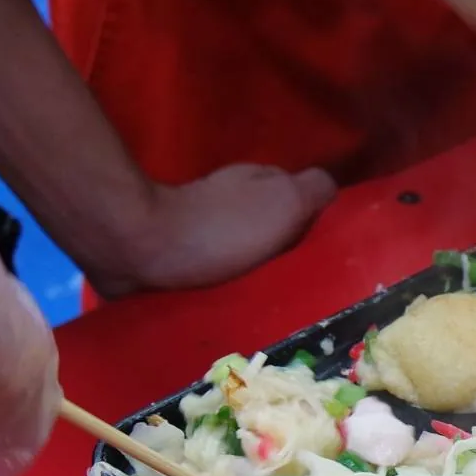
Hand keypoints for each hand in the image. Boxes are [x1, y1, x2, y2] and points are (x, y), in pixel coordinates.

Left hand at [83, 164, 337, 297]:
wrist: (142, 252)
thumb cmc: (221, 229)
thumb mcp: (284, 202)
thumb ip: (314, 191)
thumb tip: (333, 191)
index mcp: (260, 180)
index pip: (303, 196)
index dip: (318, 221)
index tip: (328, 253)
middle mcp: (231, 194)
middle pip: (273, 221)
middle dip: (287, 245)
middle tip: (302, 279)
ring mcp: (200, 222)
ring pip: (245, 244)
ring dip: (257, 264)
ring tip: (271, 295)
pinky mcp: (177, 251)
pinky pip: (215, 264)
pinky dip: (226, 277)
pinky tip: (234, 296)